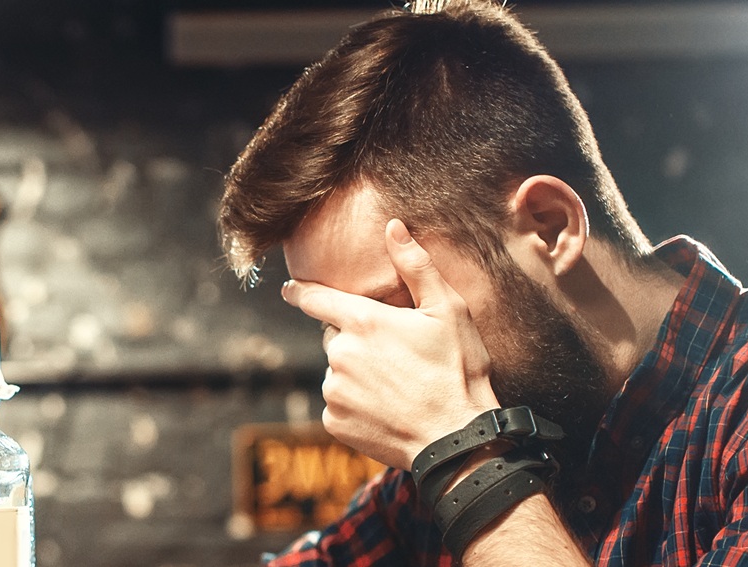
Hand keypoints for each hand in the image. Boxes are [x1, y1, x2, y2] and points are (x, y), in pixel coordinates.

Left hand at [281, 218, 501, 470]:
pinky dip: (357, 404)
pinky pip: (339, 404)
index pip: (315, 298)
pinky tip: (387, 409)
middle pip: (335, 337)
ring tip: (398, 386)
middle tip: (396, 356)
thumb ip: (416, 266)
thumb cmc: (458, 371)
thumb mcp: (448, 311)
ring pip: (338, 372)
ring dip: (358, 373)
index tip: (289, 289)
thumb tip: (394, 227)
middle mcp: (339, 355)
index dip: (301, 291)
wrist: (455, 440)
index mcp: (362, 322)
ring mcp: (334, 390)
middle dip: (356, 340)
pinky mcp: (334, 422)